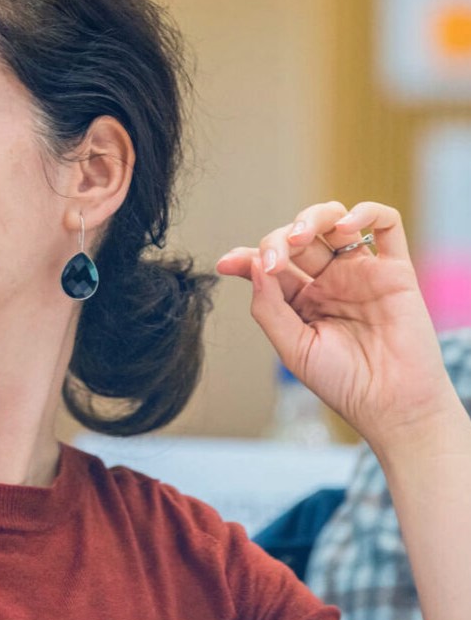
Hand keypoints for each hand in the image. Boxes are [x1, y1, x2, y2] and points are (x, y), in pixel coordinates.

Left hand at [217, 200, 453, 448]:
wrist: (392, 407)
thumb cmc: (343, 382)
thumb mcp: (292, 347)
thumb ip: (268, 305)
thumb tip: (253, 263)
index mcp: (301, 298)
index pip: (270, 262)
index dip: (246, 256)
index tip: (225, 263)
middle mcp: (329, 280)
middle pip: (298, 236)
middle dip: (278, 239)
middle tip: (274, 261)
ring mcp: (361, 272)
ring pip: (335, 220)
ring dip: (312, 218)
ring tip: (300, 238)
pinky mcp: (395, 270)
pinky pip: (386, 224)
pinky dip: (366, 212)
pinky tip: (345, 227)